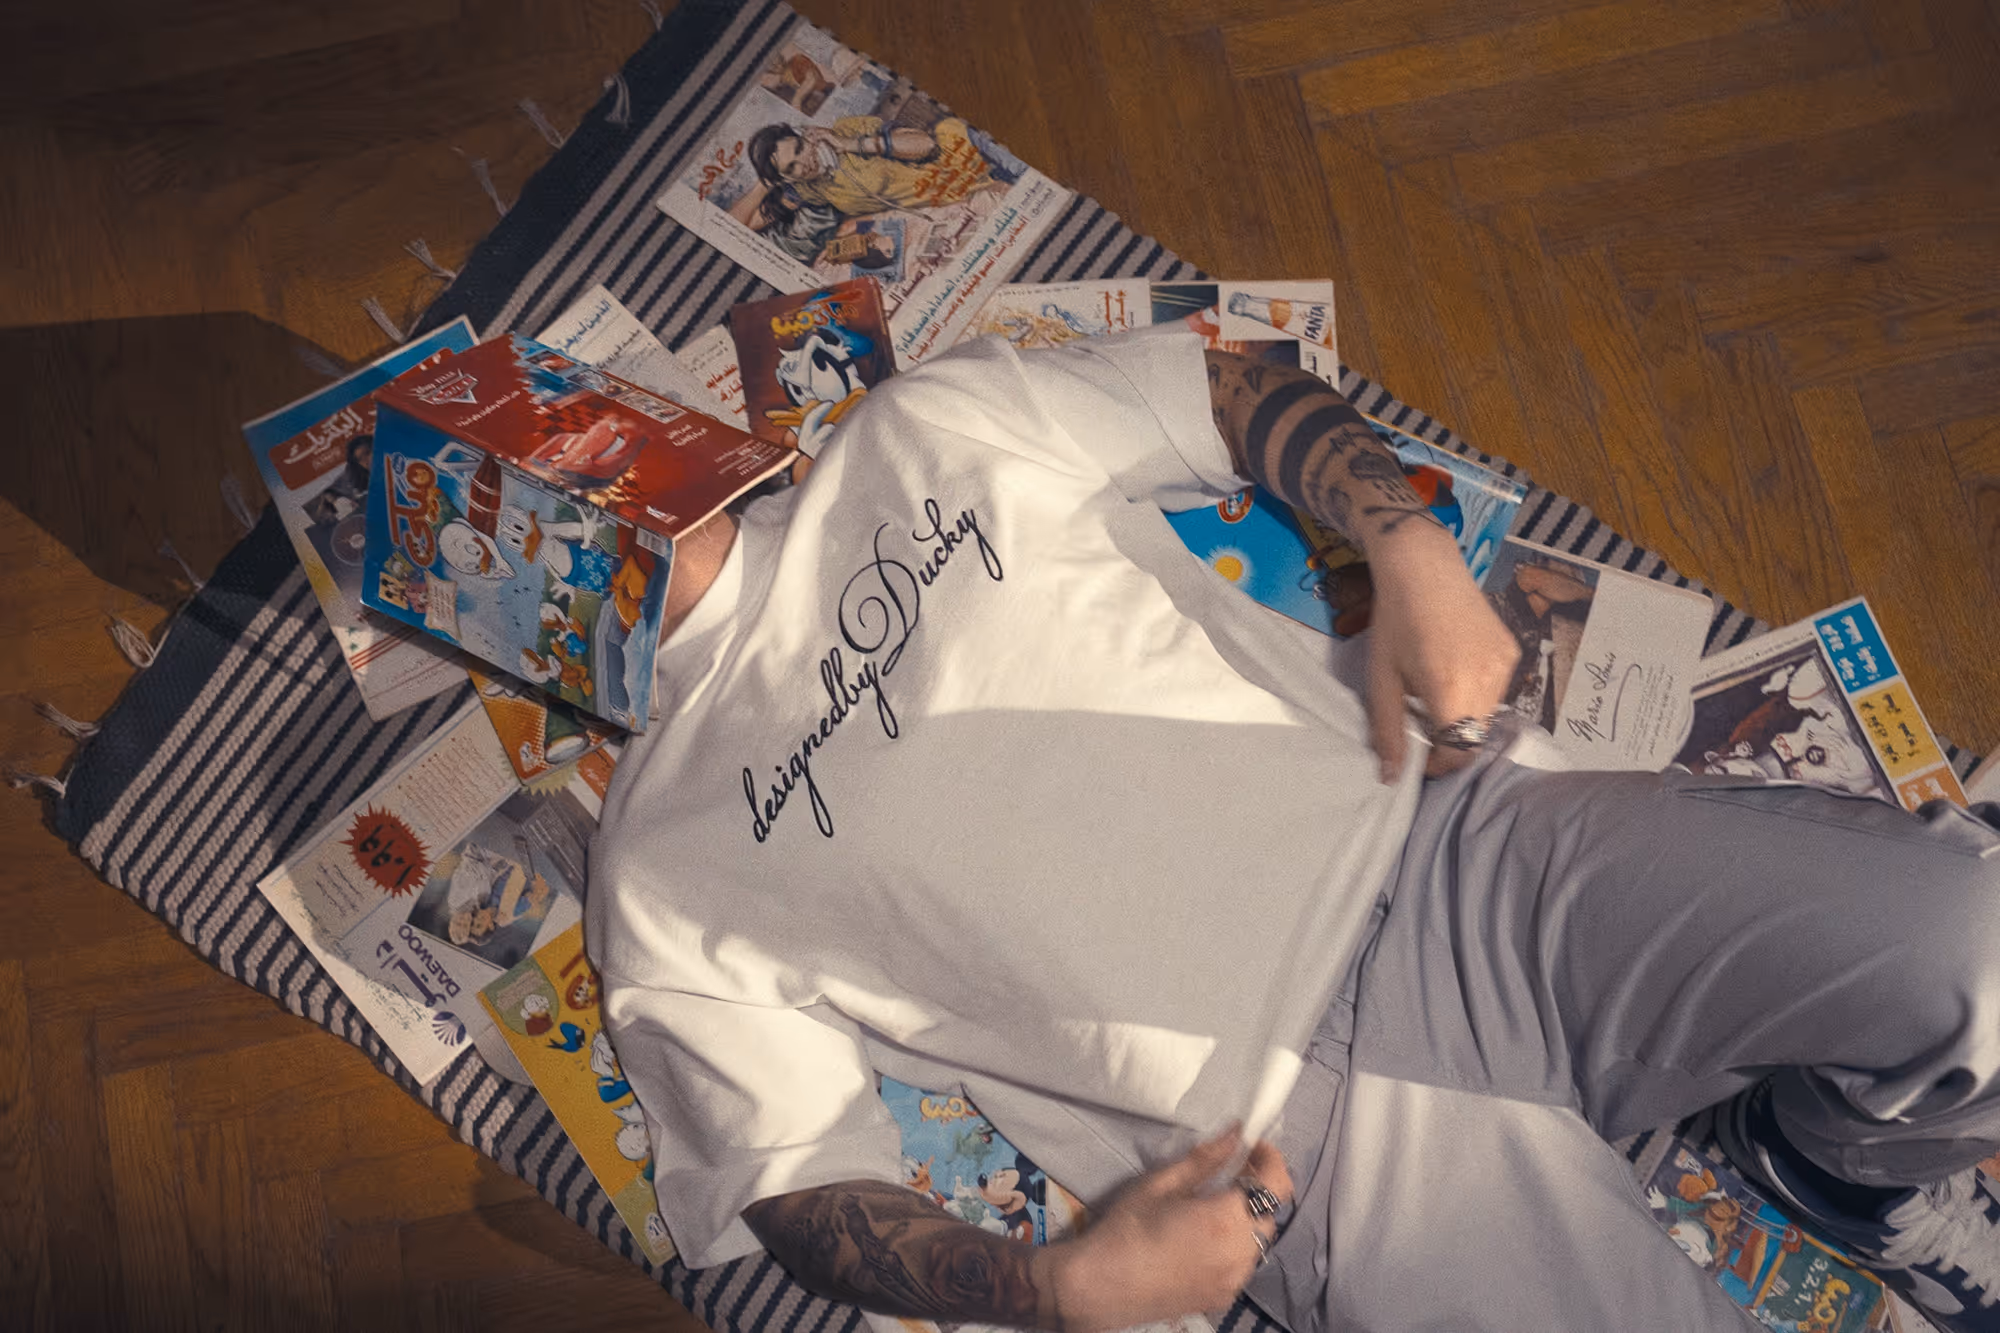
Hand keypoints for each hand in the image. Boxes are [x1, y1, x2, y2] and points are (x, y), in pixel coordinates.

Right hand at [1046, 1128, 1292, 1332]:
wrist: (1101, 1287)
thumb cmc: (1126, 1228)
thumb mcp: (1161, 1184)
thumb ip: (1205, 1160)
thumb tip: (1235, 1135)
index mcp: (1228, 1219)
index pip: (1277, 1185)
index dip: (1271, 1160)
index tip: (1251, 1148)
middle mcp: (1241, 1253)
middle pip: (1268, 1213)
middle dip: (1256, 1190)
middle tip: (1227, 1175)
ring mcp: (1234, 1281)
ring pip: (1257, 1242)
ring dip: (1246, 1219)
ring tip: (1213, 1209)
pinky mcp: (1223, 1299)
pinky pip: (1242, 1265)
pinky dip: (1234, 1246)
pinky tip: (1203, 1241)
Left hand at [1362, 524, 1519, 781]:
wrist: (1423, 566)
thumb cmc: (1393, 622)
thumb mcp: (1381, 679)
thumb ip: (1388, 731)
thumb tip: (1391, 778)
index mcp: (1452, 690)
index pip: (1458, 753)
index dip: (1438, 763)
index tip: (1419, 756)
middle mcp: (1487, 681)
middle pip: (1476, 738)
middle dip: (1450, 744)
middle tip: (1424, 728)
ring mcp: (1505, 664)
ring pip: (1488, 716)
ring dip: (1464, 719)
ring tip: (1436, 694)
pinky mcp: (1513, 651)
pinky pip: (1497, 690)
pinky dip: (1476, 695)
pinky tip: (1454, 671)